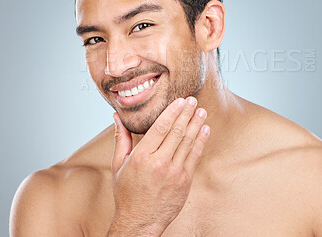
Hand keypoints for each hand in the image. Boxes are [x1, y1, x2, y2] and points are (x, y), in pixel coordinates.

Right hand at [107, 97, 209, 236]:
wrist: (139, 221)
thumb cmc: (127, 192)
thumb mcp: (118, 165)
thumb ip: (120, 139)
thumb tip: (116, 118)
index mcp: (141, 156)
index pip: (160, 127)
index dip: (172, 112)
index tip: (179, 101)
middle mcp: (159, 163)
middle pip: (177, 132)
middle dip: (186, 113)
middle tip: (192, 100)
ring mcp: (174, 172)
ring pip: (188, 142)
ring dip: (196, 124)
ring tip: (201, 111)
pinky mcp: (184, 181)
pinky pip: (195, 156)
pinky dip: (201, 141)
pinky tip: (205, 130)